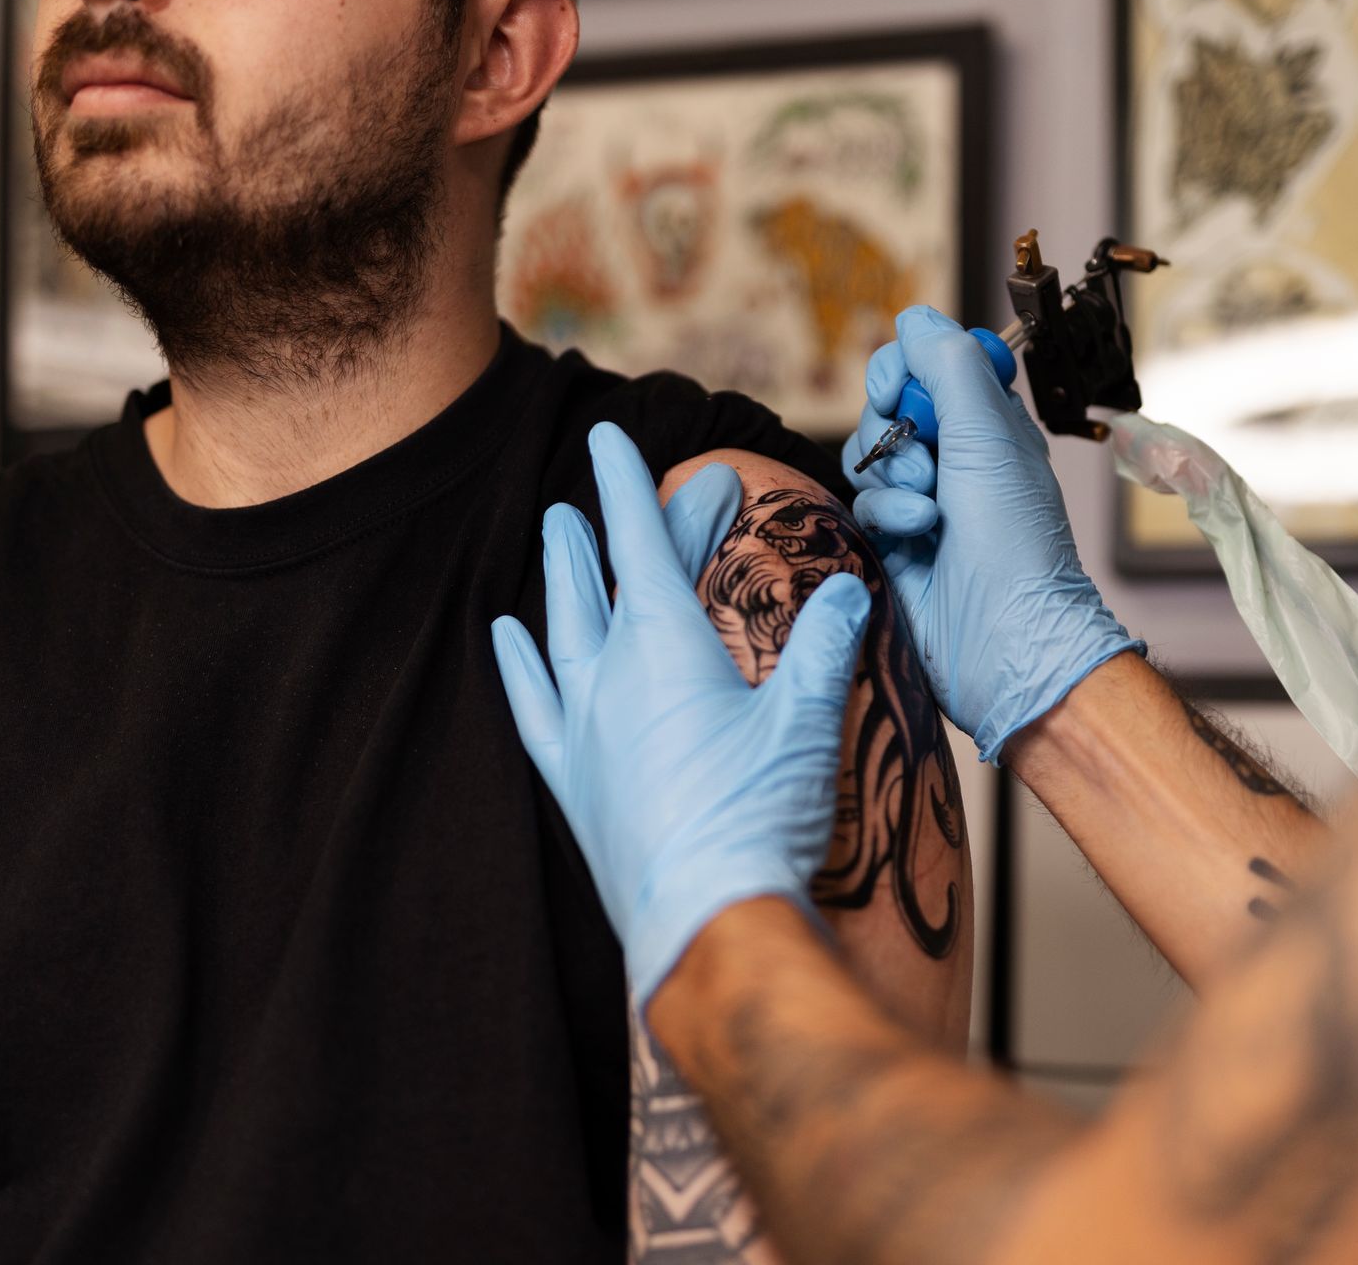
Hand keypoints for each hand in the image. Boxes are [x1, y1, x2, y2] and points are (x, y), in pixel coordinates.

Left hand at [493, 423, 872, 1007]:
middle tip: (671, 492)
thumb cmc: (760, 817)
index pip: (642, 542)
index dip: (631, 484)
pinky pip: (531, 704)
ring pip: (561, 628)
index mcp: (664, 648)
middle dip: (634, 524)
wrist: (709, 922)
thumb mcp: (806, 719)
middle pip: (614, 578)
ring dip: (564, 574)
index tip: (611, 435)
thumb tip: (850, 591)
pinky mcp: (572, 781)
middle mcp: (609, 677)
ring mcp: (583, 730)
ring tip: (558, 529)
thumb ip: (825, 645)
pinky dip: (518, 664)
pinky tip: (506, 637)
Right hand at [842, 305, 1143, 760]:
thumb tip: (912, 317)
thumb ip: (947, 364)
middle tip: (925, 462)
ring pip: (867, 456)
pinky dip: (887, 514)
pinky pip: (862, 504)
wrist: (1004, 635)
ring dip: (891, 475)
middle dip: (893, 429)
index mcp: (987, 424)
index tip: (899, 389)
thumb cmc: (1013, 535)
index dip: (905, 369)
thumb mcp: (987, 432)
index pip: (927, 365)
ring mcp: (921, 502)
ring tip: (927, 507)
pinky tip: (916, 536)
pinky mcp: (892, 544)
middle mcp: (955, 457)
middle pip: (887, 408)